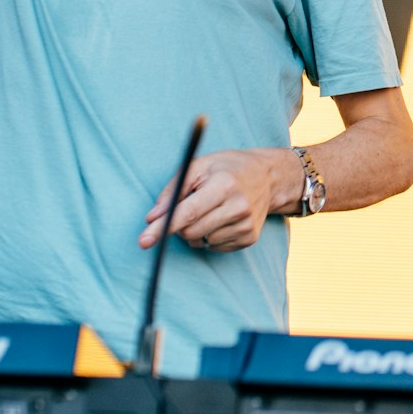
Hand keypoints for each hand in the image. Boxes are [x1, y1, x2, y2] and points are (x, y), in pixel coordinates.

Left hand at [139, 148, 289, 252]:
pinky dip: (209, 236)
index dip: (163, 227)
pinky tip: (220, 219)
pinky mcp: (249, 238)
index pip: (187, 213)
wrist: (268, 177)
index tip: (144, 241)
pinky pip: (214, 247)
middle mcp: (238, 207)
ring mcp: (246, 225)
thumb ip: (173, 190)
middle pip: (190, 232)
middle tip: (186, 207)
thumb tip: (152, 218)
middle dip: (179, 226)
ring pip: (200, 242)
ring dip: (194, 231)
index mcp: (224, 185)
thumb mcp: (198, 166)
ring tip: (209, 209)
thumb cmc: (226, 168)